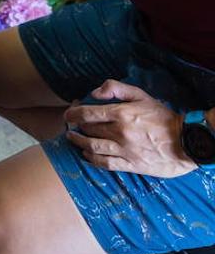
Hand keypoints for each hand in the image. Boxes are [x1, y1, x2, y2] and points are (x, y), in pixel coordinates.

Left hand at [62, 80, 194, 177]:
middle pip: (88, 130)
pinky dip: (92, 159)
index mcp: (121, 114)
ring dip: (79, 142)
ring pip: (92, 147)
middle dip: (76, 126)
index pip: (87, 113)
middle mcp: (120, 133)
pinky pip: (105, 163)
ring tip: (72, 138)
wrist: (186, 142)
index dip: (73, 113)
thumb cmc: (162, 117)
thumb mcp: (141, 95)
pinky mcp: (131, 165)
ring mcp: (125, 151)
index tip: (68, 114)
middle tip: (71, 124)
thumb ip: (116, 88)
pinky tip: (86, 154)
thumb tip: (94, 93)